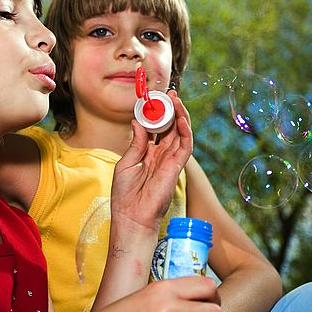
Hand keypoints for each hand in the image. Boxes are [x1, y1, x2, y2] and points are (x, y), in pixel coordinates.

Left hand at [111, 90, 192, 232]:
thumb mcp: (126, 162)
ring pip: (181, 134)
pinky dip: (186, 131)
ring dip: (180, 115)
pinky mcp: (176, 167)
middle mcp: (161, 155)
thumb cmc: (125, 195)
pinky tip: (181, 118)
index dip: (157, 113)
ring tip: (177, 99)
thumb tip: (138, 121)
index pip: (156, 129)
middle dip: (171, 110)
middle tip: (170, 94)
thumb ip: (136, 142)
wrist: (131, 217)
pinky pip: (185, 146)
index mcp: (148, 153)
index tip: (154, 99)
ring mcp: (170, 161)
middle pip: (171, 128)